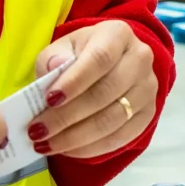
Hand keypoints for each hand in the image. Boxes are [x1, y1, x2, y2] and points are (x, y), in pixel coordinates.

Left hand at [30, 21, 157, 164]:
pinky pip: (120, 138)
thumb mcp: (63, 47)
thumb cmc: (81, 54)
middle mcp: (140, 59)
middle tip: (37, 131)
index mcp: (118, 35)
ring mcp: (147, 89)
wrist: (111, 63)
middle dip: (67, 116)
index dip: (74, 81)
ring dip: (75, 137)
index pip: (100, 59)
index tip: (48, 100)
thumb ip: (53, 57)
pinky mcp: (147, 114)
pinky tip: (67, 150)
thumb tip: (53, 69)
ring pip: (113, 120)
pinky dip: (91, 148)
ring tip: (46, 144)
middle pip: (105, 93)